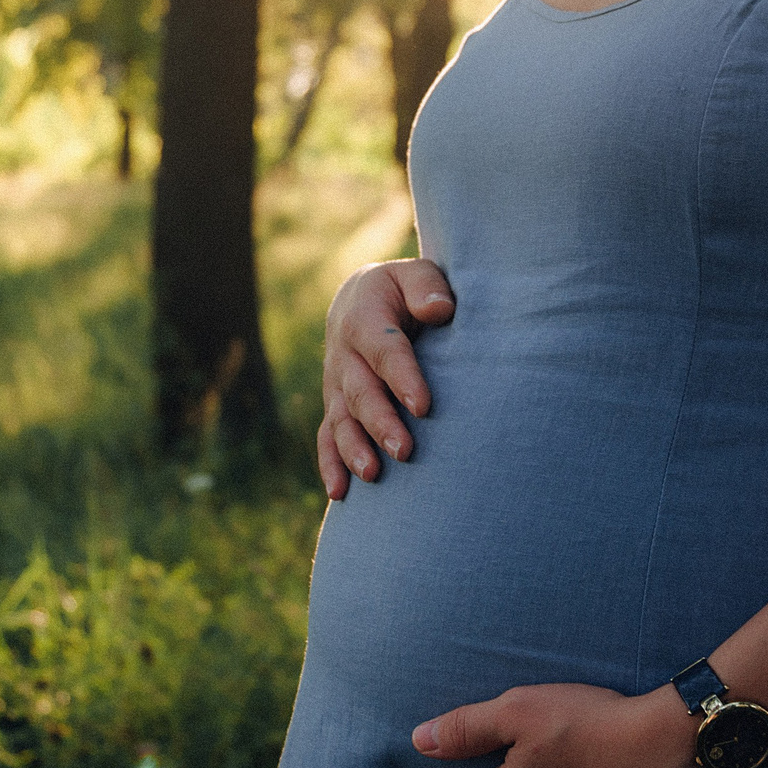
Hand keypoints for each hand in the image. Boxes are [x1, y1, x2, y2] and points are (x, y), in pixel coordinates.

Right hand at [316, 259, 455, 499]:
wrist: (361, 299)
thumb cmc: (401, 290)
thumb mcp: (415, 273)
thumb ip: (426, 285)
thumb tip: (440, 309)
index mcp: (364, 318)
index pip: (385, 351)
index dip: (403, 378)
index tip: (424, 405)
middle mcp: (344, 355)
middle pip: (361, 392)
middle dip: (381, 423)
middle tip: (405, 450)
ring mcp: (336, 384)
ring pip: (340, 419)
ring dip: (354, 448)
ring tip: (372, 475)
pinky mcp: (335, 406)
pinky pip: (327, 437)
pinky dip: (330, 465)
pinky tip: (340, 494)